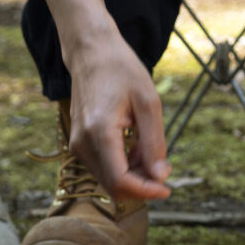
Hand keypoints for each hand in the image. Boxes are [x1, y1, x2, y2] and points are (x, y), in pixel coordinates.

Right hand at [64, 25, 171, 199]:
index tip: (167, 188)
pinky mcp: (79, 143)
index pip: (120, 181)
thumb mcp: (149, 103)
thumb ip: (154, 142)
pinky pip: (103, 168)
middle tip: (164, 167)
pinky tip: (136, 148)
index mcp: (100, 132)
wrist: (91, 53)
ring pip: (108, 179)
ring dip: (133, 176)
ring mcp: (77, 144)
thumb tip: (160, 177)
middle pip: (113, 185)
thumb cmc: (122, 71)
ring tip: (150, 151)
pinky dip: (123, 167)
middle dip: (142, 185)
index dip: (145, 191)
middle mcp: (82, 143)